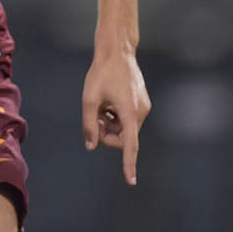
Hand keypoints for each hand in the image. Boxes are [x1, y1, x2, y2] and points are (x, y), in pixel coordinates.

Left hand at [81, 51, 151, 185]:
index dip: (128, 164)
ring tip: (99, 106)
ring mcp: (143, 107)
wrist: (117, 51)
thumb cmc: (101, 73)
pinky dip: (115, 116)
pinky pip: (127, 119)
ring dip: (109, 123)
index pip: (129, 145)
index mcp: (130, 112)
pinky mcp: (142, 102)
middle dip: (106, 133)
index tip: (131, 180)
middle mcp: (141, 112)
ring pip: (123, 128)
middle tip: (93, 120)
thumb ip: (89, 124)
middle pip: (122, 137)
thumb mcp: (89, 99)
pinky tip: (107, 102)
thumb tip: (91, 146)